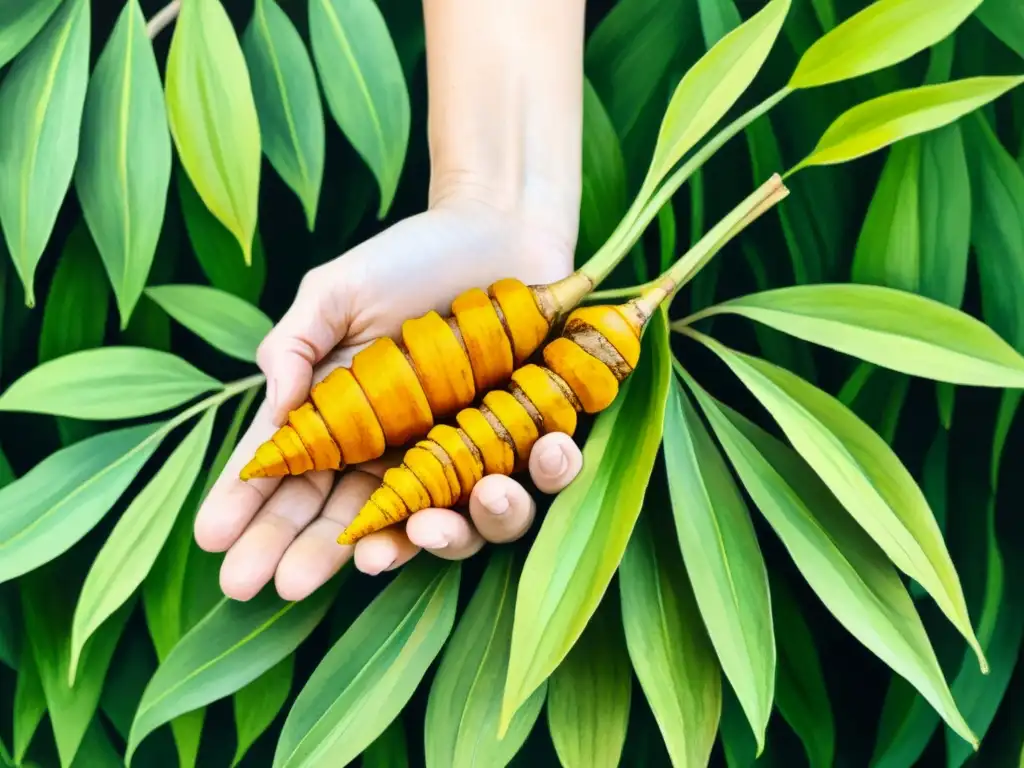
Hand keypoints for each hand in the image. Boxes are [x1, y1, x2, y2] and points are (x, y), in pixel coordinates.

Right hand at [193, 196, 584, 600]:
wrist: (498, 227)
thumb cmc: (412, 258)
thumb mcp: (337, 292)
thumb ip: (295, 346)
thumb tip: (271, 410)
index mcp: (348, 421)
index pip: (292, 477)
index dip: (251, 511)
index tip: (215, 542)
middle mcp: (402, 450)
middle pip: (352, 519)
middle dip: (313, 555)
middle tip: (284, 584)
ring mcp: (463, 452)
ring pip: (445, 521)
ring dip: (426, 538)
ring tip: (412, 535)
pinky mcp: (524, 440)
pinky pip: (529, 483)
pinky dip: (520, 489)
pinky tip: (496, 481)